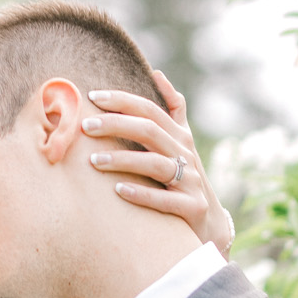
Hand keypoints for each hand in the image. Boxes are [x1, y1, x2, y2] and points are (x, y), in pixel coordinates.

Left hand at [83, 68, 234, 256]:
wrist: (211, 224)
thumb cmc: (185, 178)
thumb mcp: (182, 142)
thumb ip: (172, 109)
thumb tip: (157, 73)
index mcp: (180, 137)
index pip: (150, 110)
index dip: (123, 101)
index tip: (92, 97)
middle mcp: (186, 155)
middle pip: (150, 131)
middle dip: (116, 125)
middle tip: (86, 126)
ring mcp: (191, 182)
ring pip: (155, 164)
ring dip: (123, 160)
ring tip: (93, 161)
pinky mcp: (191, 208)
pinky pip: (164, 200)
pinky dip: (141, 194)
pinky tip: (117, 190)